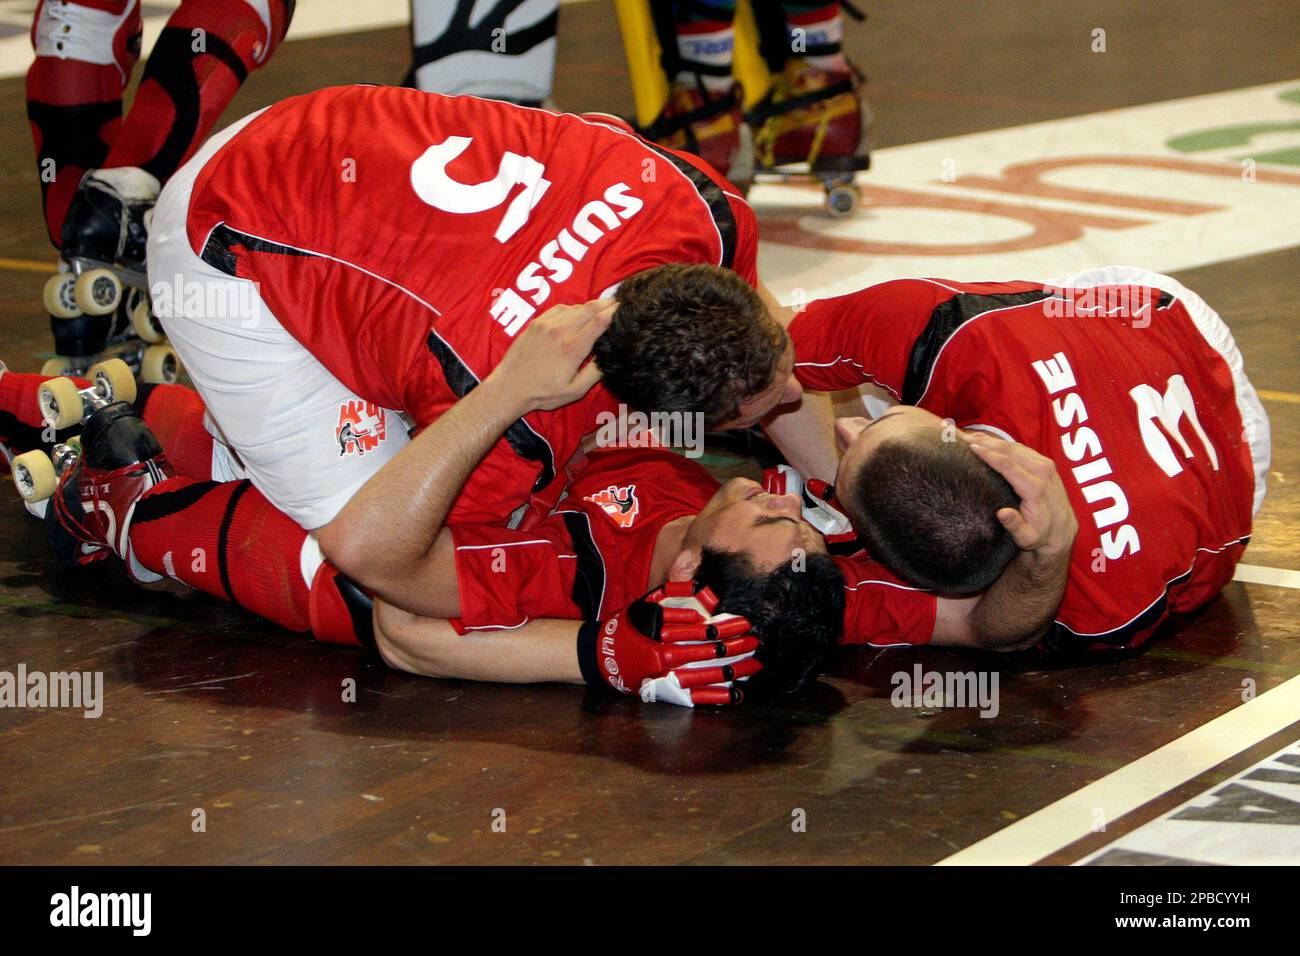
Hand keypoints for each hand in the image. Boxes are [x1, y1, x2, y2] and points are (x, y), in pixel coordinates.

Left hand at [487, 299, 615, 412]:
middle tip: (618, 303)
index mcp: (572, 348)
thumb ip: (595, 372)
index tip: (625, 308)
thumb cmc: (543, 393)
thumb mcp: (575, 391)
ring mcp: (546, 324)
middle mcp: (560, 331)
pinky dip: (573, 308)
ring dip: (590, 306)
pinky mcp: (537, 322)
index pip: (599, 321)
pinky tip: (578, 314)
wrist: (510, 387)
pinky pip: (560, 308)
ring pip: (575, 307)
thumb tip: (610, 356)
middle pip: (589, 309)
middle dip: (606, 304)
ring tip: (601, 309)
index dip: (614, 312)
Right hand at [579, 582, 760, 706]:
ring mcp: (662, 676)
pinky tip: (737, 693)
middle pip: (704, 652)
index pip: (698, 628)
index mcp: (657, 629)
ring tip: (753, 665)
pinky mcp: (663, 692)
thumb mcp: (646, 603)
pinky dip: (716, 696)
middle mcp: (660, 653)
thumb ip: (673, 592)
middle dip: (733, 647)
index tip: (744, 623)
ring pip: (702, 675)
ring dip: (730, 670)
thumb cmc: (630, 626)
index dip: (724, 627)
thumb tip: (701, 587)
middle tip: (754, 642)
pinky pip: (694, 697)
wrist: (602, 655)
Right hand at [962, 431, 1077, 563]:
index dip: (988, 454)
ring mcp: (1045, 465)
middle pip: (1009, 451)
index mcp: (1035, 488)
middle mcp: (1042, 472)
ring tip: (971, 436)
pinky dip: (1003, 443)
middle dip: (986, 442)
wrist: (1062, 530)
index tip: (971, 447)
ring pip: (1014, 446)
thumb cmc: (1040, 535)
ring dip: (992, 440)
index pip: (1008, 465)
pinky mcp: (1044, 463)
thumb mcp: (1027, 538)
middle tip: (963, 438)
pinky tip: (988, 441)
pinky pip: (1021, 448)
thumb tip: (1002, 513)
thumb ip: (1015, 526)